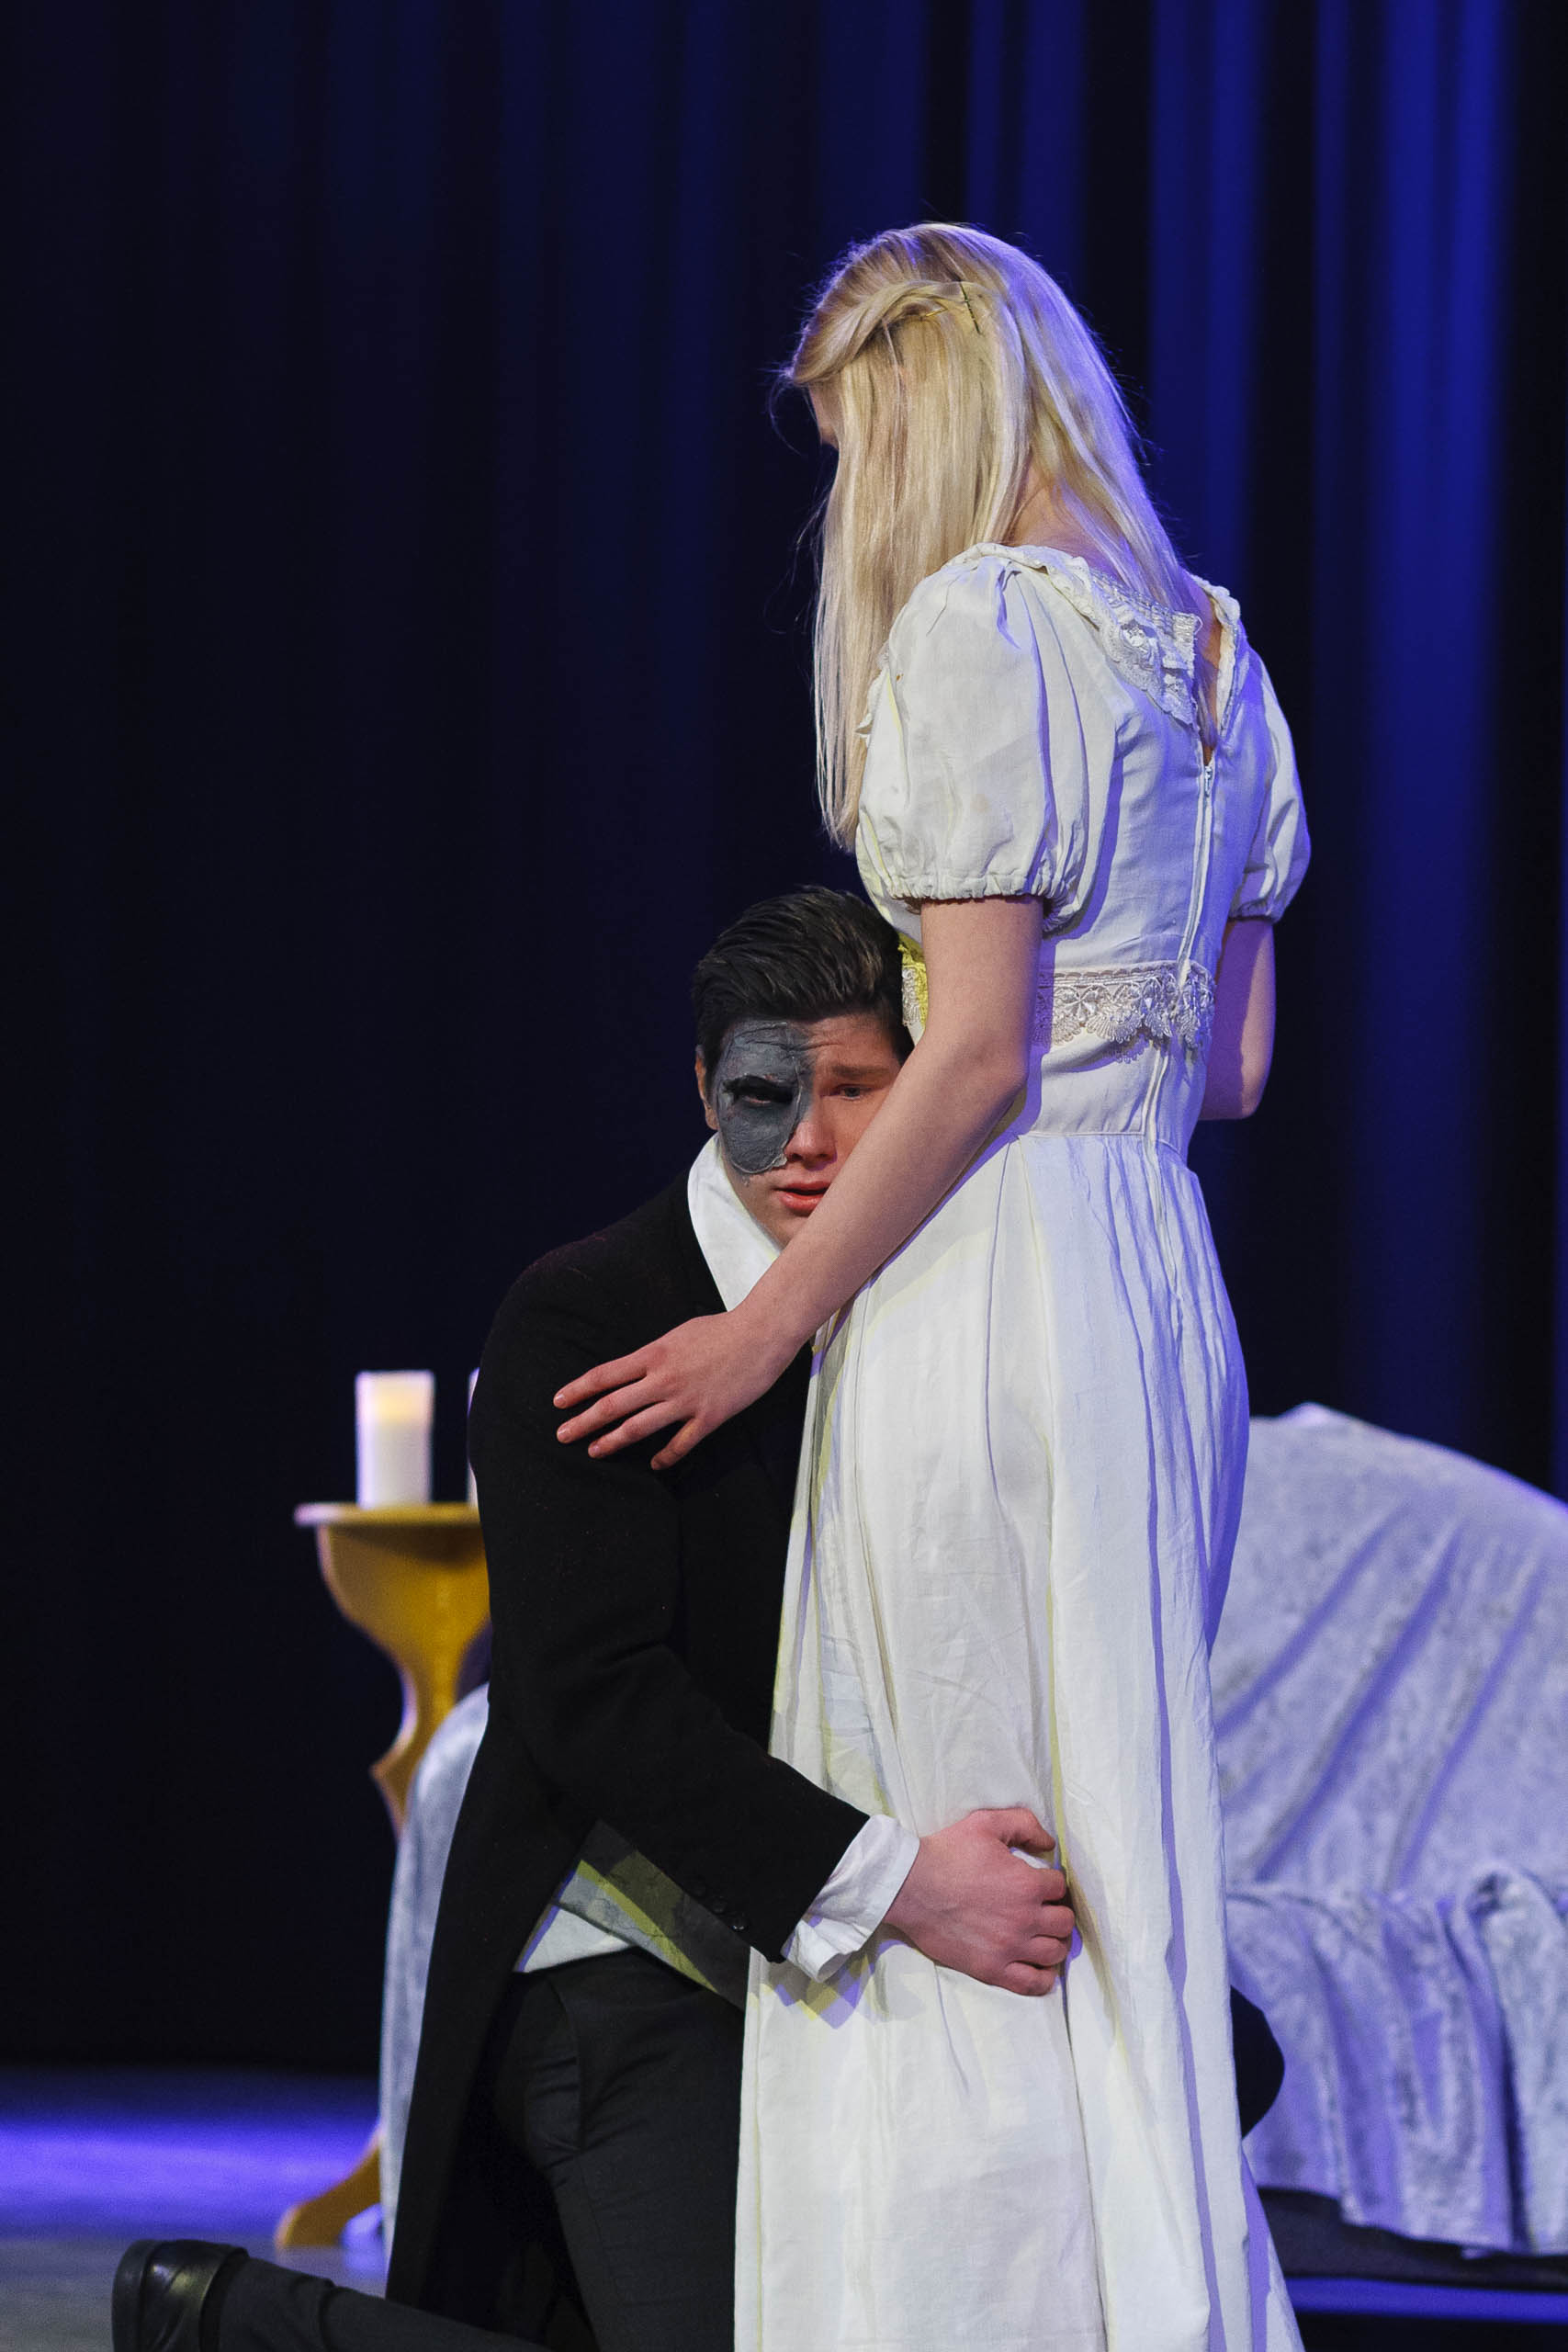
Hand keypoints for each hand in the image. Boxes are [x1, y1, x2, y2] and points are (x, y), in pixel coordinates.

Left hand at [554, 1308, 788, 1470]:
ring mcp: (685, 1401)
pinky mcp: (709, 1417)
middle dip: (583, 1421)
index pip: (605, 1375)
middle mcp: (663, 1379)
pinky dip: (664, 1457)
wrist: (761, 1334)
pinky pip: (680, 1444)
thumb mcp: (678, 1334)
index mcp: (654, 1354)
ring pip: (639, 1427)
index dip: (578, 1389)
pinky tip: (654, 1465)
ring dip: (613, 1441)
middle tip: (562, 1435)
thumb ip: (655, 1355)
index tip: (558, 1401)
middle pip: (613, 1405)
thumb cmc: (721, 1329)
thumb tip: (637, 1369)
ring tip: (594, 1451)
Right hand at [883, 1808, 1072, 1995]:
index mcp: (1026, 1884)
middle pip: (1064, 1923)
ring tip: (1043, 1935)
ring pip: (1055, 1953)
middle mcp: (1025, 1918)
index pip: (1060, 1887)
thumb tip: (1049, 1842)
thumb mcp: (986, 1823)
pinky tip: (1039, 1966)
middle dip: (1058, 1912)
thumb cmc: (947, 1852)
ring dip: (1054, 1942)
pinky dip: (1043, 1978)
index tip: (1041, 1884)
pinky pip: (1032, 1983)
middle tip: (1044, 1909)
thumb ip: (1024, 1824)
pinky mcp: (992, 1969)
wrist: (910, 1886)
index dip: (1052, 1883)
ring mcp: (1009, 1947)